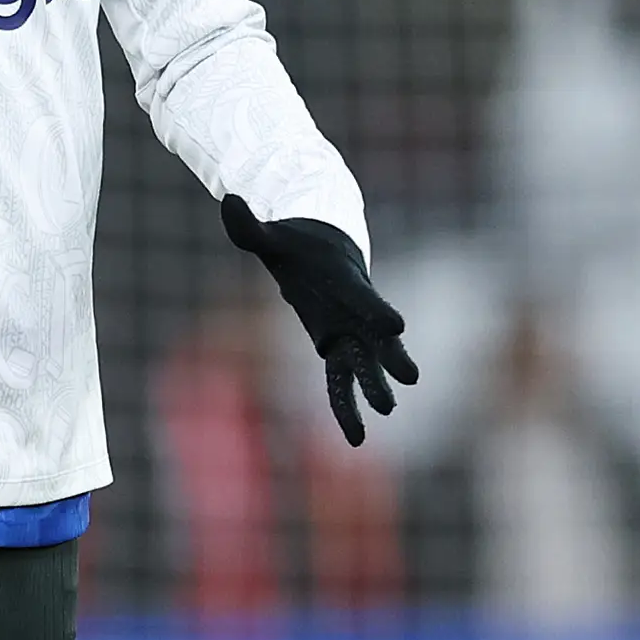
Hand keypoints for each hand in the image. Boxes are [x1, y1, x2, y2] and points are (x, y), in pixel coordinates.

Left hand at [222, 193, 420, 446]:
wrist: (321, 251)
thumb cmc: (297, 244)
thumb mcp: (271, 236)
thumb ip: (250, 226)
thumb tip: (229, 200)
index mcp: (344, 281)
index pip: (364, 298)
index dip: (380, 311)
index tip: (398, 326)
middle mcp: (354, 311)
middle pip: (377, 338)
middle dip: (390, 359)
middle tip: (409, 378)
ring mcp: (349, 332)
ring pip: (366, 365)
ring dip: (375, 387)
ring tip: (386, 412)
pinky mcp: (337, 347)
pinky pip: (344, 383)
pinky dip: (347, 409)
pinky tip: (353, 439)